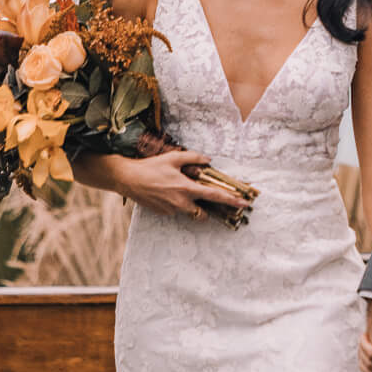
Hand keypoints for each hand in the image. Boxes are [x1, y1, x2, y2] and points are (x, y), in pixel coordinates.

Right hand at [115, 147, 245, 219]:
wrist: (127, 179)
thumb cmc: (150, 167)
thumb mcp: (173, 158)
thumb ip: (193, 158)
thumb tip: (208, 160)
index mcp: (186, 188)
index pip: (214, 196)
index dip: (230, 200)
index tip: (243, 204)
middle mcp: (181, 203)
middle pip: (203, 214)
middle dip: (208, 210)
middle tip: (206, 201)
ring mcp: (171, 210)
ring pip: (189, 213)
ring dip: (191, 206)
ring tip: (181, 193)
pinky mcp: (163, 213)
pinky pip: (176, 210)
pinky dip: (177, 204)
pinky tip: (167, 192)